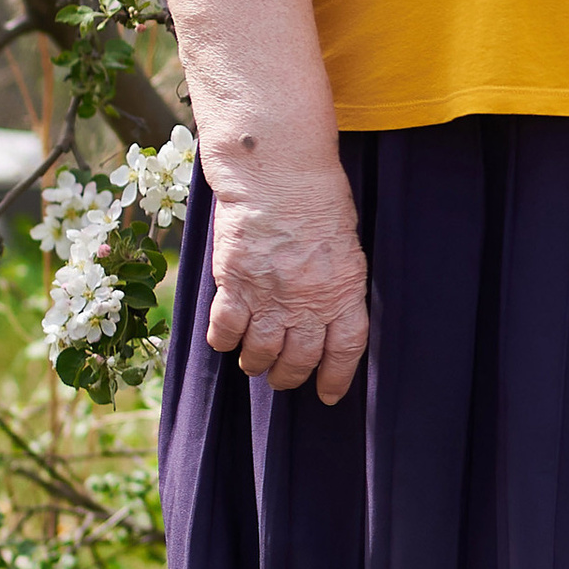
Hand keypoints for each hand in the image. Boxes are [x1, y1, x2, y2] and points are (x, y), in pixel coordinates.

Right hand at [205, 173, 371, 401]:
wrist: (278, 173)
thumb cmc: (318, 199)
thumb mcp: (345, 245)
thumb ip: (337, 283)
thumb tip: (327, 314)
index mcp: (343, 292)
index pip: (345, 351)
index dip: (336, 378)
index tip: (328, 394)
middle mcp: (307, 303)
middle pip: (298, 359)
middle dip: (289, 376)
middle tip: (282, 378)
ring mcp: (269, 296)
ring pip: (260, 352)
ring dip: (256, 363)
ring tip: (254, 361)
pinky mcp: (234, 284)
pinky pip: (225, 329)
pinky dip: (223, 340)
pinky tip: (225, 339)